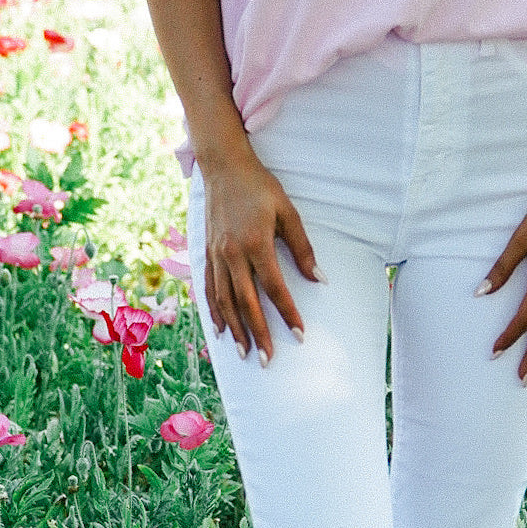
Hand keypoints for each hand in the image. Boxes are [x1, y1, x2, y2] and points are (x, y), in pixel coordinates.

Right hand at [202, 154, 321, 363]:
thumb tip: (320, 280)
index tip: (299, 336)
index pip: (275, 289)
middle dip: (258, 335)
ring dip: (235, 330)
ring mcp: (216, 255)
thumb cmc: (260, 187)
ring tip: (244, 354)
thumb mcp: (288, 212)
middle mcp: (232, 254)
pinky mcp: (206, 253)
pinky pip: (208, 289)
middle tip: (268, 362)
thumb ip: (303, 248)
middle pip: (247, 303)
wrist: (224, 166)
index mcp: (256, 244)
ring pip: (225, 301)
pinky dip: (214, 312)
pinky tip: (220, 330)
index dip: (288, 314)